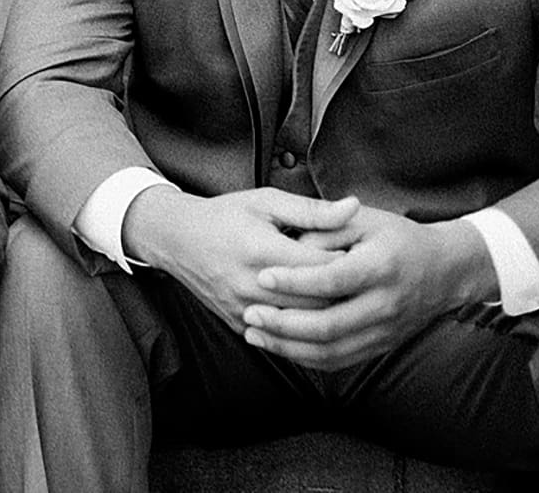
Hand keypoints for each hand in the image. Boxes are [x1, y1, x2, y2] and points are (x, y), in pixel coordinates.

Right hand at [122, 187, 359, 335]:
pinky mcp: (238, 323)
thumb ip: (311, 210)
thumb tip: (353, 207)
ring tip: (344, 300)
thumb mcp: (266, 201)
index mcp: (262, 249)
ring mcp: (243, 308)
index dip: (350, 265)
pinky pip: (281, 336)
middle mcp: (251, 284)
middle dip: (345, 295)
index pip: (323, 269)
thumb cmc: (224, 215)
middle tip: (362, 283)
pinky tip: (316, 316)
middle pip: (318, 303)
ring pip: (302, 325)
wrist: (176, 239)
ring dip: (326, 315)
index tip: (363, 257)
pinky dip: (302, 329)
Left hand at [239, 206, 495, 369]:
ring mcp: (385, 331)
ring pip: (332, 350)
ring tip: (254, 333)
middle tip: (250, 312)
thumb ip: (327, 227)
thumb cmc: (396, 238)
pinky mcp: (381, 346)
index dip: (295, 280)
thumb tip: (291, 245)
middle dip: (284, 323)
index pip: (333, 280)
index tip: (262, 276)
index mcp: (382, 267)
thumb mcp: (365, 219)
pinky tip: (279, 346)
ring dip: (289, 347)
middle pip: (329, 325)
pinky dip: (306, 357)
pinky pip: (340, 361)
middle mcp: (386, 305)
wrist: (445, 270)